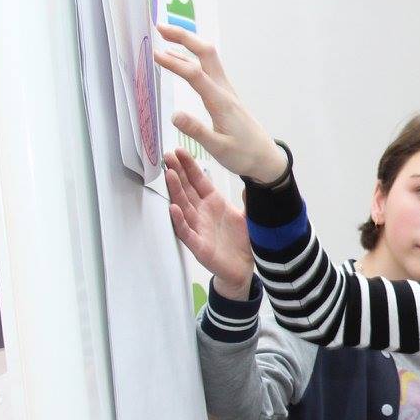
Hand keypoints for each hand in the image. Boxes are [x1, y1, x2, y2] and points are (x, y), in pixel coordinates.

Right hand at [153, 24, 286, 182]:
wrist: (266, 159)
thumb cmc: (244, 155)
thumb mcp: (218, 148)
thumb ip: (197, 131)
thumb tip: (174, 115)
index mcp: (221, 102)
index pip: (194, 74)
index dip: (174, 62)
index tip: (154, 54)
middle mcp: (224, 91)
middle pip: (205, 53)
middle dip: (184, 37)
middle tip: (160, 28)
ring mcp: (226, 91)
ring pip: (208, 58)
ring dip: (188, 43)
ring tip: (165, 36)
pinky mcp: (226, 96)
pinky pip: (209, 69)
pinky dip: (193, 57)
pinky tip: (182, 60)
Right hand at [164, 148, 254, 300]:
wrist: (244, 268)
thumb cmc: (242, 241)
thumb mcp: (249, 216)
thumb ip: (249, 200)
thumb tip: (252, 182)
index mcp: (214, 203)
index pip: (199, 181)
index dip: (190, 167)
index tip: (180, 151)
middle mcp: (203, 213)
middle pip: (187, 190)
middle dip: (177, 173)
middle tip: (166, 156)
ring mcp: (198, 228)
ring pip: (183, 207)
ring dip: (175, 191)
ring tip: (168, 175)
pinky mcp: (198, 245)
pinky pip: (186, 232)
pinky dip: (179, 220)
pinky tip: (173, 208)